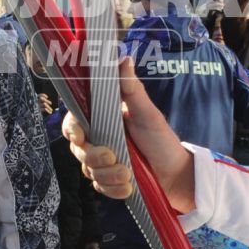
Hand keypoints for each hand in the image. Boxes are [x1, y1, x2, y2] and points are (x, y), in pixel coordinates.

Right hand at [61, 57, 195, 210]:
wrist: (176, 174)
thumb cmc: (162, 140)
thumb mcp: (148, 114)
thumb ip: (131, 89)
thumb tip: (123, 59)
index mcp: (103, 120)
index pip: (74, 122)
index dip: (72, 129)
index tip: (82, 136)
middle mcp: (98, 140)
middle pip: (78, 149)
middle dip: (94, 157)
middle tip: (113, 157)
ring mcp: (101, 162)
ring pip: (88, 171)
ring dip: (107, 176)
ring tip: (128, 175)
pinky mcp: (108, 182)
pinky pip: (99, 188)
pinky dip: (113, 190)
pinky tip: (128, 187)